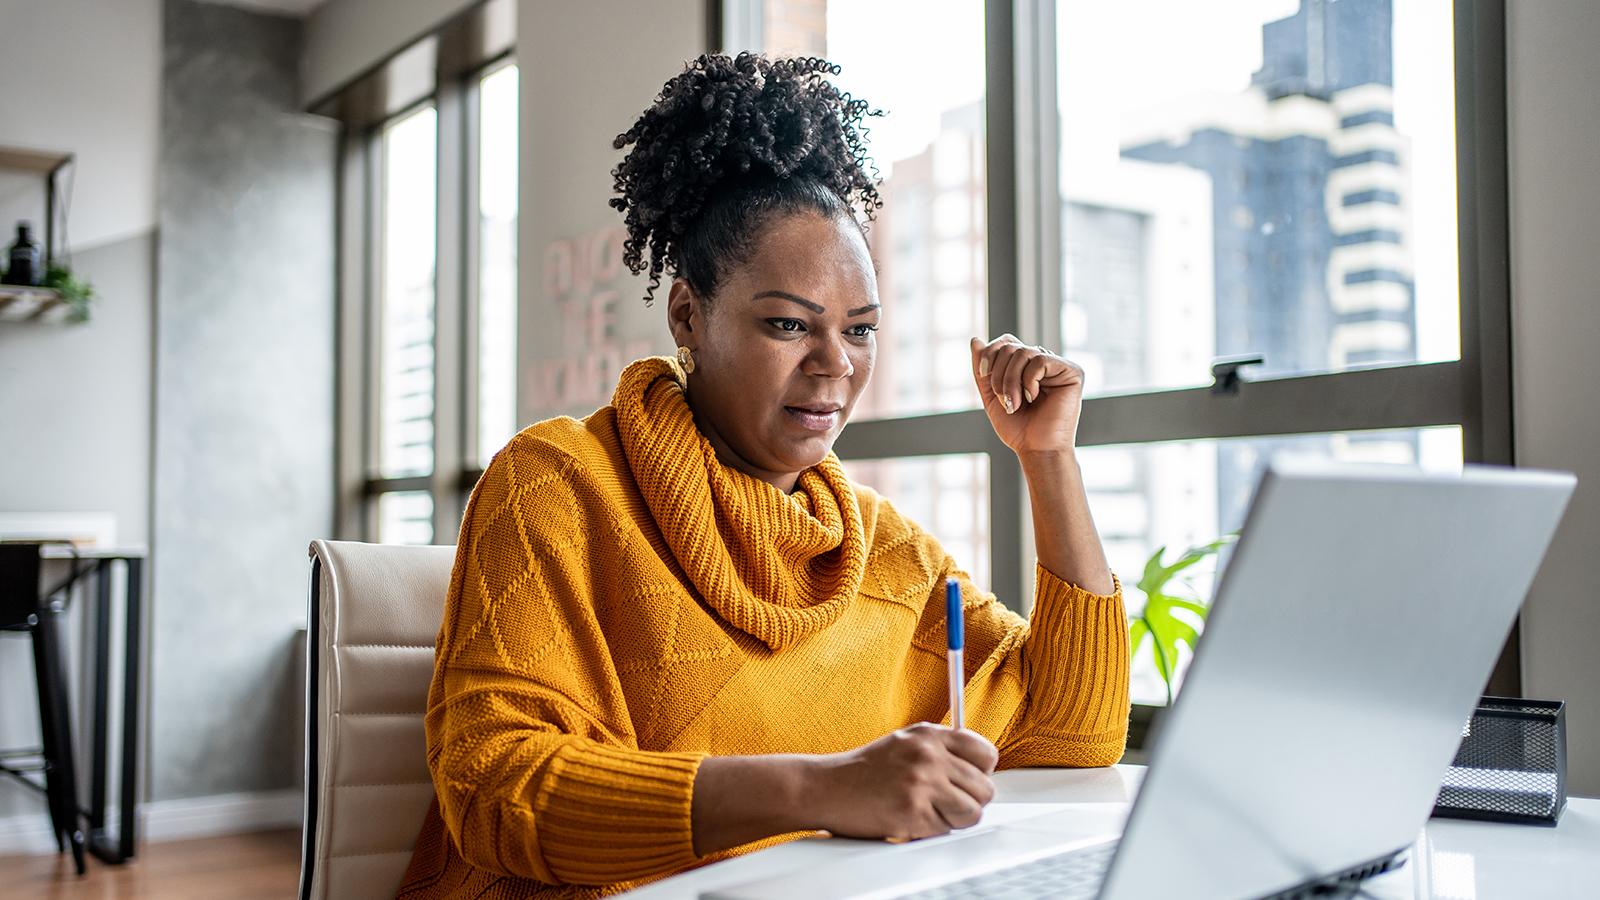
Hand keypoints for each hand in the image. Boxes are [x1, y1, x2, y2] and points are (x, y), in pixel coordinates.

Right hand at [807, 723, 998, 840]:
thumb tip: (977, 770)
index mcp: (929, 734)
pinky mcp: (913, 811)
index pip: (986, 753)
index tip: (967, 781)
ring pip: (972, 812)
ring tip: (929, 812)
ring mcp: (921, 782)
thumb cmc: (864, 770)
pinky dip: (931, 831)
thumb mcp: (905, 743)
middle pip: (985, 788)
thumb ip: (940, 750)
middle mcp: (928, 754)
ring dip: (954, 820)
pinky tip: (910, 819)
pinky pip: (946, 831)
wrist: (826, 787)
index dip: (981, 773)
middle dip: (969, 801)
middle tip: (945, 803)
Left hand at [970, 335, 1085, 455]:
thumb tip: (975, 340)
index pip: (1006, 342)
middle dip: (998, 374)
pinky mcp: (1072, 372)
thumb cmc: (1018, 428)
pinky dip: (1029, 380)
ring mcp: (1058, 366)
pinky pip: (1040, 360)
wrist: (1037, 450)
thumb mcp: (991, 396)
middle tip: (1004, 401)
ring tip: (1015, 404)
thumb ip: (982, 369)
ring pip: (1023, 352)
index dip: (990, 353)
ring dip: (1010, 381)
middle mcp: (1043, 362)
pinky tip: (1034, 397)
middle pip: (1011, 346)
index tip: (983, 374)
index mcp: (1026, 366)